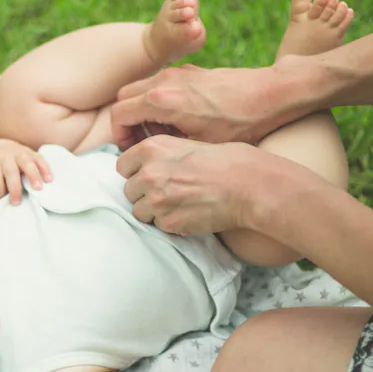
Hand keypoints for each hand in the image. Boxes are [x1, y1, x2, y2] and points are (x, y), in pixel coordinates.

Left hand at [0, 138, 52, 205]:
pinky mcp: (30, 152)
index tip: (0, 199)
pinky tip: (49, 179)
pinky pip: (39, 158)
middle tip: (17, 202)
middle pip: (10, 170)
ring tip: (39, 188)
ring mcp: (18, 152)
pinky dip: (45, 168)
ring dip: (33, 175)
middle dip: (14, 187)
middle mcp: (5, 156)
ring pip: (26, 161)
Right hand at [110, 56, 320, 148]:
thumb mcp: (200, 145)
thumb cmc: (239, 123)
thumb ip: (168, 148)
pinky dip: (158, 102)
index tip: (130, 151)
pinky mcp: (189, 71)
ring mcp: (177, 73)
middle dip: (127, 122)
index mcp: (161, 100)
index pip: (118, 114)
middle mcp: (164, 81)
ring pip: (141, 89)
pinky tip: (180, 122)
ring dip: (142, 112)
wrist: (270, 94)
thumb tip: (150, 160)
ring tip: (163, 135)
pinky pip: (159, 84)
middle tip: (142, 143)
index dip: (119, 136)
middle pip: (124, 98)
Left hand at [117, 136, 280, 234]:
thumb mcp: (190, 145)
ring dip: (154, 211)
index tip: (148, 177)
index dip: (135, 172)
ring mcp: (158, 200)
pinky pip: (158, 226)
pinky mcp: (169, 222)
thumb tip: (149, 167)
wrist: (249, 186)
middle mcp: (150, 173)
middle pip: (129, 190)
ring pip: (140, 212)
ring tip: (178, 205)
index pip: (122, 166)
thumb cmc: (228, 162)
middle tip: (168, 193)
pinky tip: (188, 214)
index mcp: (153, 148)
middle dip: (144, 193)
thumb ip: (164, 155)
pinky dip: (170, 223)